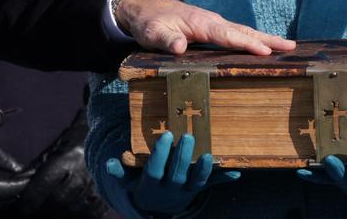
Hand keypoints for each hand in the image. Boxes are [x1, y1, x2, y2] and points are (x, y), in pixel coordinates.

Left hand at [16, 112, 107, 217]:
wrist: (106, 134)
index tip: (20, 208)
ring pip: (71, 211)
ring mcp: (96, 185)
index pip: (42, 185)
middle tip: (30, 212)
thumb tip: (17, 187)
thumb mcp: (54, 149)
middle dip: (40, 210)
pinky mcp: (107, 195)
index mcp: (67, 157)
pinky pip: (89, 214)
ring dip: (57, 214)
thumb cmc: (76, 140)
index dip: (29, 201)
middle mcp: (82, 172)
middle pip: (56, 201)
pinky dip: (76, 216)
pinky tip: (67, 212)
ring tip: (47, 211)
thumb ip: (36, 169)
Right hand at [102, 132, 238, 218]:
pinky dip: (223, 179)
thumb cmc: (141, 186)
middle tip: (188, 136)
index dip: (161, 154)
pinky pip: (211, 185)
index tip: (166, 135)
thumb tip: (109, 162)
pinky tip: (236, 173)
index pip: (156, 168)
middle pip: (177, 173)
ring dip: (203, 170)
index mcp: (152, 183)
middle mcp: (170, 188)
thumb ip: (120, 171)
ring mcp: (186, 191)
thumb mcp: (127, 182)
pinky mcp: (197, 190)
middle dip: (183, 156)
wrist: (156, 209)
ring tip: (208, 155)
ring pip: (196, 182)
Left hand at [115, 0, 295, 55]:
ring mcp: (212, 24)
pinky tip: (261, 48)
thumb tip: (181, 46)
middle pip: (243, 31)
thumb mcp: (152, 33)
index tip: (267, 51)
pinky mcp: (210, 28)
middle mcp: (211, 21)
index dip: (247, 44)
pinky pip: (235, 34)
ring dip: (264, 39)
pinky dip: (251, 39)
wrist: (144, 7)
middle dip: (267, 39)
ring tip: (287, 47)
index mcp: (201, 23)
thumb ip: (166, 39)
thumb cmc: (148, 22)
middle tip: (292, 47)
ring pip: (242, 31)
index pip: (228, 35)